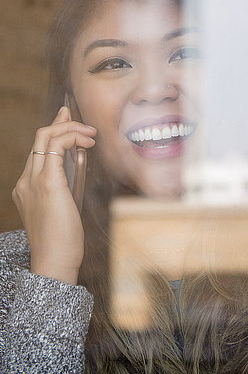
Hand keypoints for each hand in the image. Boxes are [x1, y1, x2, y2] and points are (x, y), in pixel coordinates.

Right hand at [12, 106, 96, 284]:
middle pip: (40, 138)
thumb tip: (79, 163)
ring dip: (71, 129)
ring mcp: (33, 181)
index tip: (70, 123)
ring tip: (91, 134)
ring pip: (46, 137)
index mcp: (26, 187)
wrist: (54, 261)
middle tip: (80, 119)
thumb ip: (65, 186)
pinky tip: (87, 143)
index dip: (55, 133)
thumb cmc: (62, 241)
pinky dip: (72, 138)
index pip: (39, 151)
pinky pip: (56, 146)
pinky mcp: (48, 182)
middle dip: (61, 123)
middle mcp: (25, 181)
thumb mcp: (62, 207)